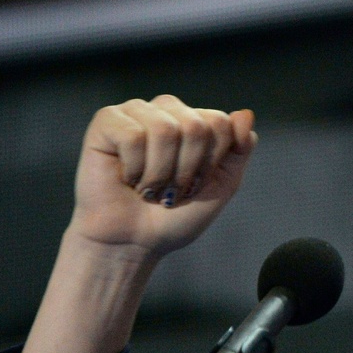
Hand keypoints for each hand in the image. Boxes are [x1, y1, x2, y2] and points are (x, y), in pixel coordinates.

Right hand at [71, 94, 256, 259]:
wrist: (135, 242)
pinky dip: (134, 169)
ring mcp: (136, 111)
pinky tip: (127, 178)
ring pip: (164, 130)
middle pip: (196, 126)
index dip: (210, 163)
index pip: (220, 123)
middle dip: (187, 170)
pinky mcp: (106, 121)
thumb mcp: (222, 185)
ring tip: (148, 187)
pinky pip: (132, 136)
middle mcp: (167, 110)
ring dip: (160, 173)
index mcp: (196, 120)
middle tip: (170, 189)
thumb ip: (239, 150)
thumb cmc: (176, 216)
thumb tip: (246, 113)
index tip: (194, 184)